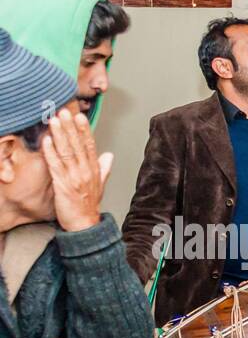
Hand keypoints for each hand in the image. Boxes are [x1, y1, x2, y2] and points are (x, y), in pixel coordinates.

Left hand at [41, 109, 112, 231]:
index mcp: (94, 171)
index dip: (84, 131)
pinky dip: (51, 153)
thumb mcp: (100, 185)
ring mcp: (75, 178)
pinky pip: (56, 166)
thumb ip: (104, 168)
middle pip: (78, 146)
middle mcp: (86, 172)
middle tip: (64, 112)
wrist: (85, 225)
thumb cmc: (89, 206)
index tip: (80, 117)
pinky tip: (47, 141)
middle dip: (70, 128)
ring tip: (54, 121)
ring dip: (60, 135)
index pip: (90, 146)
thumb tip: (109, 155)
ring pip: (67, 153)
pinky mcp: (63, 185)